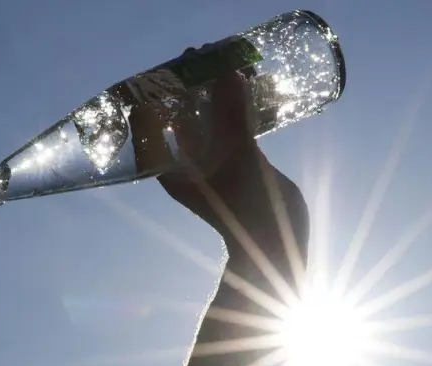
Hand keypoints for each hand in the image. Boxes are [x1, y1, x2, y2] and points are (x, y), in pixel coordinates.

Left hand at [148, 66, 308, 262]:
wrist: (277, 245)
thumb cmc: (247, 209)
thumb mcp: (239, 155)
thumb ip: (232, 114)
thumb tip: (226, 72)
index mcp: (172, 169)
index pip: (155, 122)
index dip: (162, 90)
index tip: (175, 64)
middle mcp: (188, 164)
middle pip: (183, 115)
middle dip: (193, 85)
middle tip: (206, 55)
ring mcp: (214, 163)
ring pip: (210, 118)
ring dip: (219, 92)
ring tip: (230, 62)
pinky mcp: (238, 161)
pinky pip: (232, 126)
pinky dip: (238, 106)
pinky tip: (250, 84)